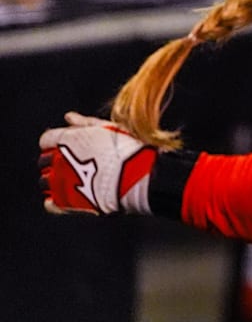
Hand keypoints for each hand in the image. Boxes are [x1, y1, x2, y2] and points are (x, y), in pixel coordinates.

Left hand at [38, 112, 156, 215]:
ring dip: (55, 179)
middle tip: (73, 163)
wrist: (137, 177)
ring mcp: (60, 182)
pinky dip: (55, 201)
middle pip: (43, 160)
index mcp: (66, 140)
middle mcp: (58, 160)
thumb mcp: (109, 129)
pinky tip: (68, 197)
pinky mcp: (66, 202)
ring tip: (74, 180)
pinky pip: (50, 204)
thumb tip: (69, 117)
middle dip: (54, 160)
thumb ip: (85, 122)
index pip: (47, 139)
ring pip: (45, 181)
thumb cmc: (127, 150)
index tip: (69, 145)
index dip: (57, 141)